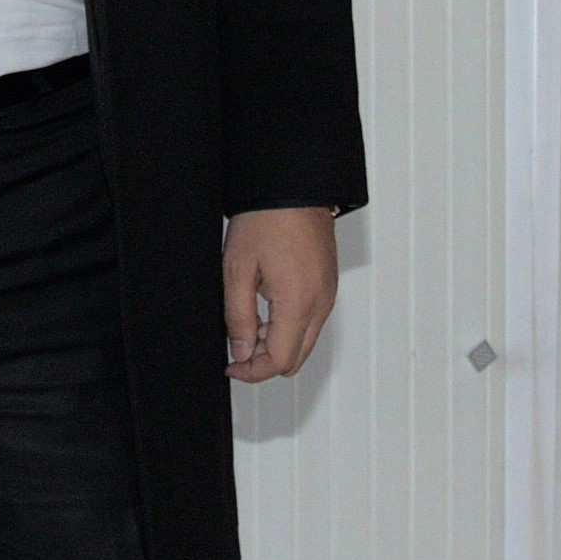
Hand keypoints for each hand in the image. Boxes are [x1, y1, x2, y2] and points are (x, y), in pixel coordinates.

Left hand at [226, 207, 339, 382]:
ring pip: (305, 341)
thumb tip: (242, 353)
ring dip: (277, 343)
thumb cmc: (266, 220)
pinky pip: (312, 320)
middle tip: (237, 346)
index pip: (280, 361)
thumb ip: (238, 318)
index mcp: (298, 303)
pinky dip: (290, 326)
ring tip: (249, 320)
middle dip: (265, 361)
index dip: (252, 371)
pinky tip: (267, 307)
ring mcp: (328, 294)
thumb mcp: (237, 271)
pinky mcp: (329, 285)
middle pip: (296, 359)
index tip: (231, 365)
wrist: (293, 187)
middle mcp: (320, 303)